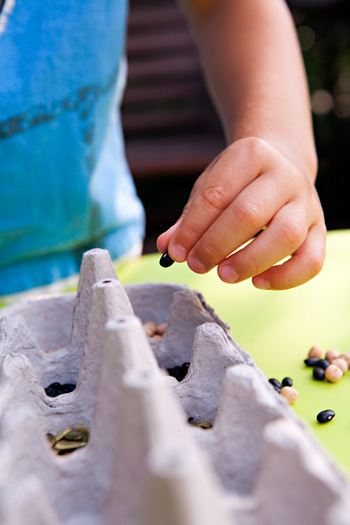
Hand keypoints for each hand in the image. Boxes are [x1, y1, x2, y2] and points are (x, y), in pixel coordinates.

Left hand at [157, 137, 325, 289]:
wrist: (282, 164)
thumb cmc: (239, 181)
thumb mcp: (211, 186)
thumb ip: (189, 217)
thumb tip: (167, 246)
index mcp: (252, 155)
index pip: (216, 195)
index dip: (192, 228)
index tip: (175, 251)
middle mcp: (284, 176)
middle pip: (249, 214)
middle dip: (215, 245)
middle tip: (195, 265)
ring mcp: (306, 203)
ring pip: (285, 235)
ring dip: (249, 261)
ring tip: (223, 275)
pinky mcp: (320, 229)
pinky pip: (311, 260)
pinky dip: (285, 277)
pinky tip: (257, 282)